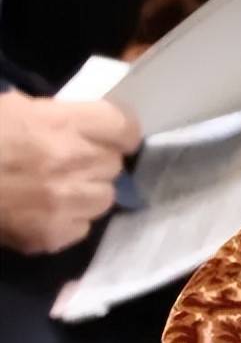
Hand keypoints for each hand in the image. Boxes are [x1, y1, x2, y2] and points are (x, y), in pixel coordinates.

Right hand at [0, 92, 141, 254]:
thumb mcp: (14, 108)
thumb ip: (57, 116)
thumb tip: (84, 126)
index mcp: (63, 123)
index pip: (125, 127)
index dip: (120, 133)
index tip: (113, 137)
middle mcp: (73, 162)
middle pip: (114, 165)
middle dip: (96, 163)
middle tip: (70, 162)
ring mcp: (64, 201)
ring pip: (104, 199)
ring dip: (86, 194)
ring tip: (56, 189)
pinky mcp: (51, 235)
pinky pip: (81, 228)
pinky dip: (67, 222)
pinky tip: (42, 212)